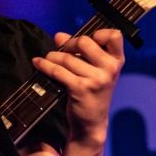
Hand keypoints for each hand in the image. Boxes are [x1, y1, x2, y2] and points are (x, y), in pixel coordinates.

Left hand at [32, 29, 124, 146]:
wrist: (91, 122)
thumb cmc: (92, 92)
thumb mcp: (92, 70)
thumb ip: (79, 51)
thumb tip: (59, 35)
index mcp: (117, 61)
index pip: (114, 35)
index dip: (99, 34)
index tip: (88, 39)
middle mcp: (110, 69)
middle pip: (84, 42)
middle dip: (69, 44)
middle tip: (63, 51)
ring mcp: (97, 79)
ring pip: (67, 58)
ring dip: (52, 57)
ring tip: (48, 59)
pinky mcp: (81, 88)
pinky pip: (58, 71)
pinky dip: (45, 65)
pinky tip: (38, 63)